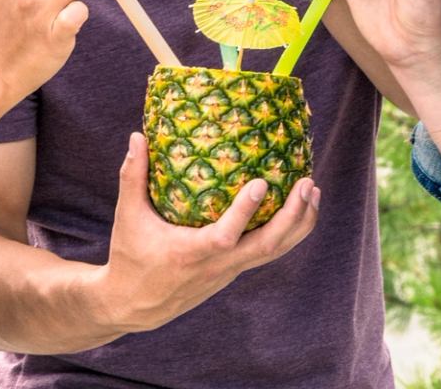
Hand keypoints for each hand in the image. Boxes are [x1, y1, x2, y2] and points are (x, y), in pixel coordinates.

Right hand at [96, 132, 319, 333]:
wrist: (135, 304)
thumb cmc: (130, 256)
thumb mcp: (127, 216)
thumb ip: (132, 176)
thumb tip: (136, 136)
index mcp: (191, 253)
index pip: (225, 236)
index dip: (245, 212)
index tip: (262, 182)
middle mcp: (217, 265)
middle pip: (267, 246)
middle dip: (293, 216)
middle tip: (307, 183)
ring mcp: (229, 271)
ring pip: (275, 252)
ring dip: (298, 224)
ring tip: (313, 192)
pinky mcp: (233, 272)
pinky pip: (267, 252)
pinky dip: (287, 232)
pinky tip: (295, 210)